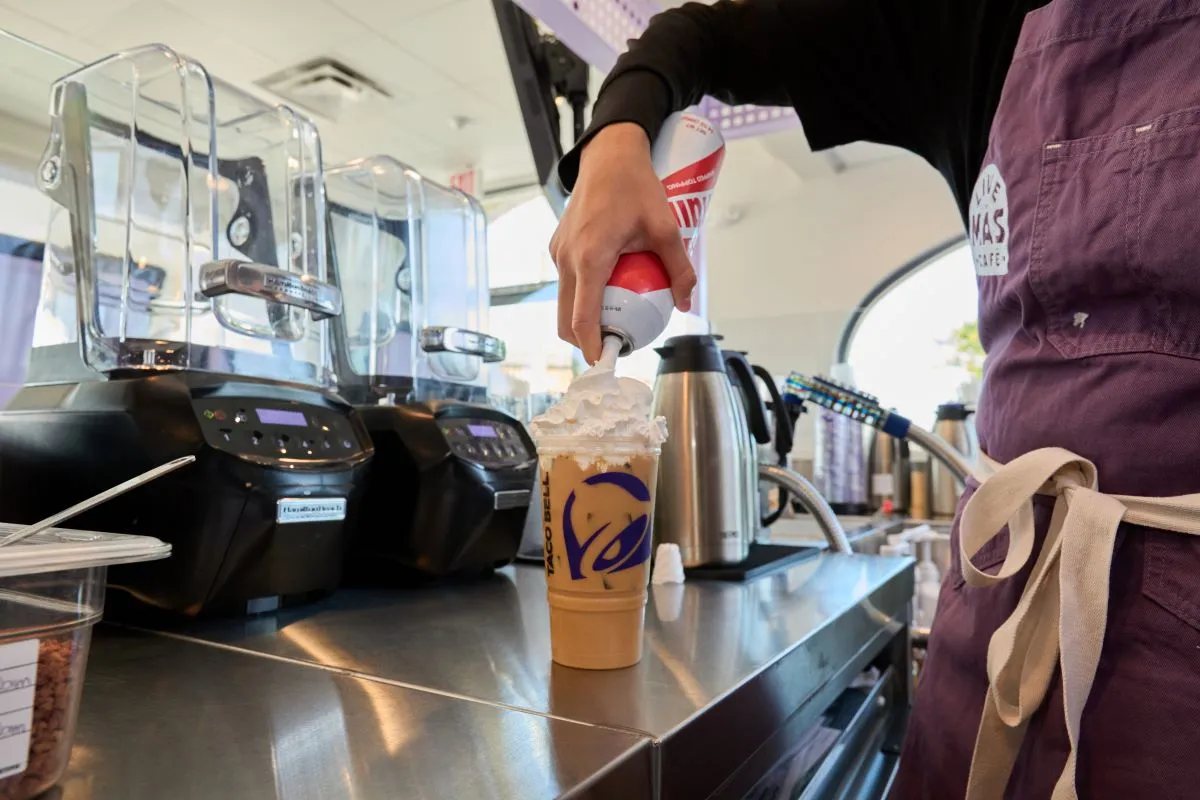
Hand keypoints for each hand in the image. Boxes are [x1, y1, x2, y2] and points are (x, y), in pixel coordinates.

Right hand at [549, 123, 696, 362]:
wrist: (608, 155)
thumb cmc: (636, 186)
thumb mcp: (665, 227)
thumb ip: (678, 267)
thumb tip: (686, 302)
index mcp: (590, 258)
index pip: (582, 318)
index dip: (592, 346)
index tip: (604, 363)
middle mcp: (567, 259)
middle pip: (565, 319)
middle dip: (585, 341)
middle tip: (616, 346)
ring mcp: (558, 253)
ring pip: (564, 302)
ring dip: (583, 319)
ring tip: (614, 324)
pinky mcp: (558, 246)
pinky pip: (567, 282)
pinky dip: (583, 297)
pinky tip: (610, 292)